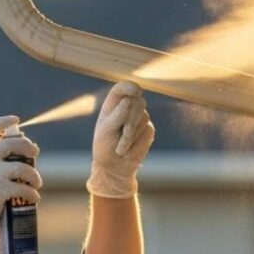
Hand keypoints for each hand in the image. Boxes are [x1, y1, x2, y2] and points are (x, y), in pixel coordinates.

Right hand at [0, 116, 41, 253]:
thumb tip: (26, 150)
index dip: (3, 122)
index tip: (16, 119)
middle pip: (11, 143)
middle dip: (28, 146)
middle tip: (35, 153)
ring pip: (22, 167)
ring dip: (35, 175)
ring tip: (37, 183)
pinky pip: (23, 188)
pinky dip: (32, 194)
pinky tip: (34, 198)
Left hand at [86, 82, 154, 197]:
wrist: (114, 167)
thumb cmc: (104, 147)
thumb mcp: (105, 131)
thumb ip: (116, 116)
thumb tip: (128, 101)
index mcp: (113, 104)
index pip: (122, 88)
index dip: (130, 87)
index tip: (136, 91)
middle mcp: (128, 107)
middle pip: (137, 102)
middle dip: (130, 120)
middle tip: (122, 135)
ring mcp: (140, 117)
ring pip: (143, 117)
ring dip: (131, 135)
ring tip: (120, 148)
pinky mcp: (148, 129)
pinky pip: (148, 130)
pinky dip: (137, 142)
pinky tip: (129, 150)